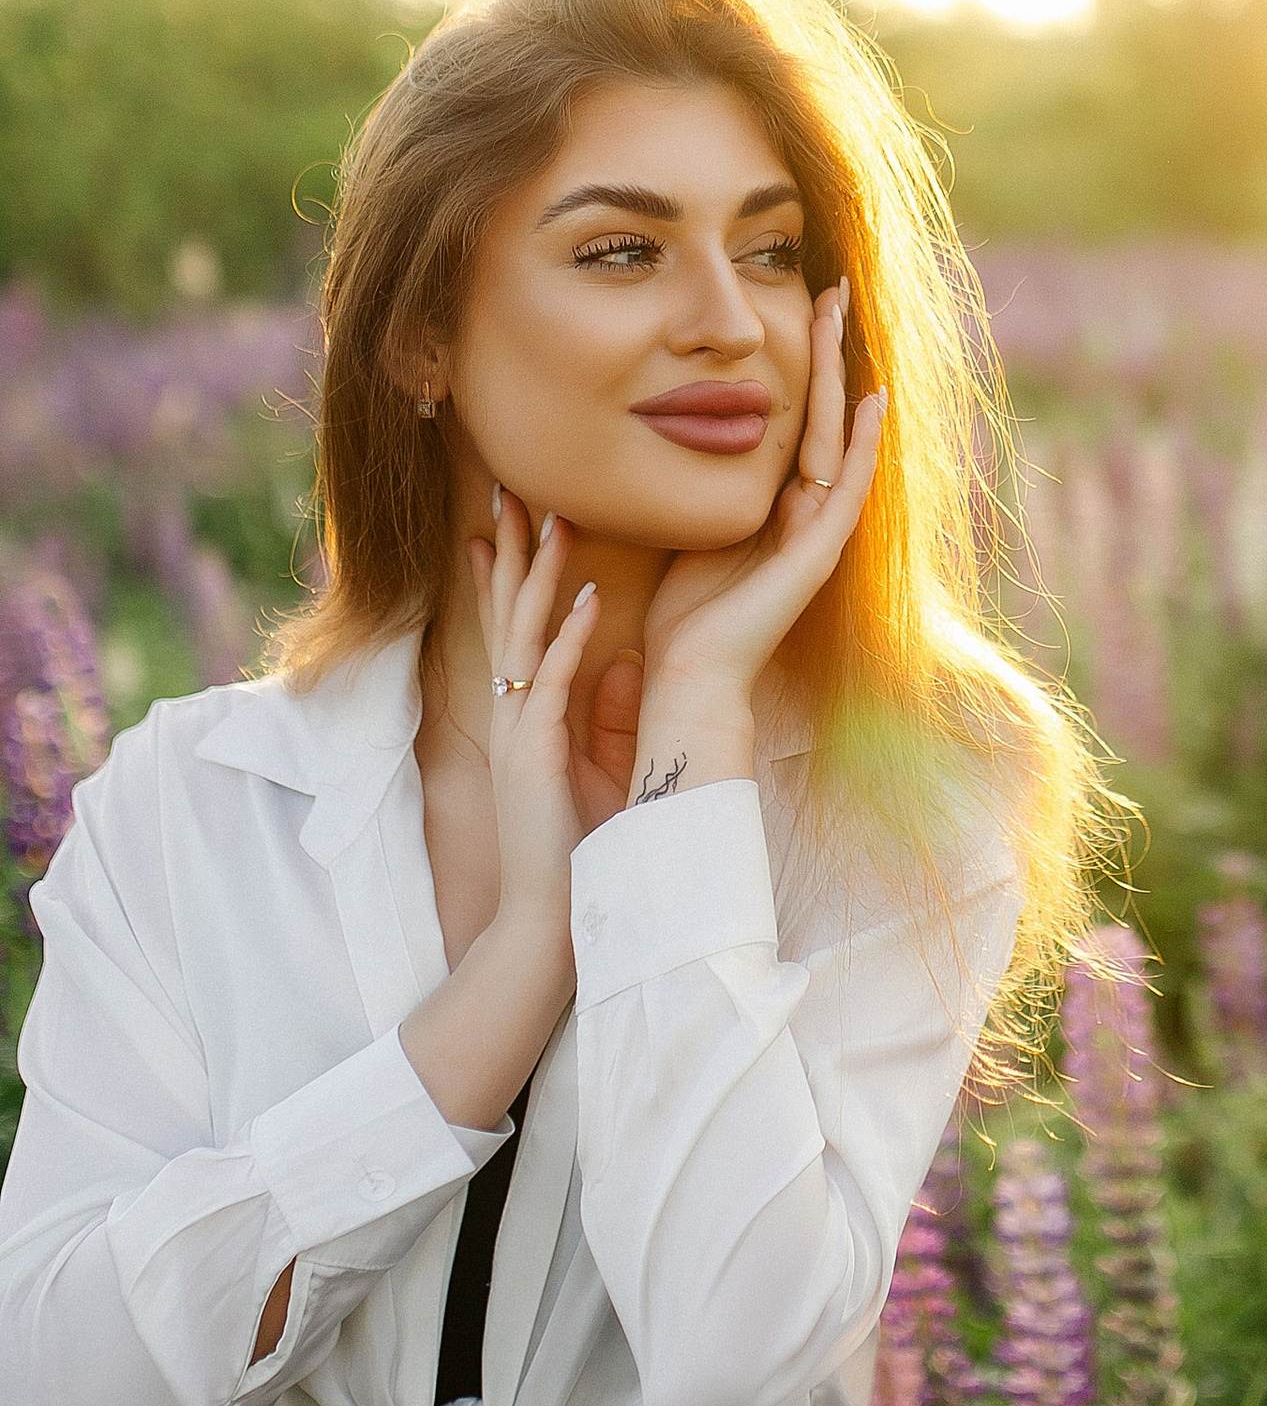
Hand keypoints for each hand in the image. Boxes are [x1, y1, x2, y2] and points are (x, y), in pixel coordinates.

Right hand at [470, 489, 610, 890]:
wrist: (551, 916)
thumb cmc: (575, 849)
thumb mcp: (593, 768)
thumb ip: (604, 714)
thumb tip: (626, 660)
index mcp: (524, 715)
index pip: (511, 628)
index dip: (505, 573)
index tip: (501, 522)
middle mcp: (513, 713)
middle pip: (507, 614)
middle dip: (508, 551)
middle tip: (509, 489)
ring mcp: (519, 730)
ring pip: (526, 634)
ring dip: (541, 576)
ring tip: (556, 520)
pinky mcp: (537, 752)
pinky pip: (554, 682)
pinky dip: (571, 638)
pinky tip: (590, 598)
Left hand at [625, 281, 885, 798]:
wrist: (688, 678)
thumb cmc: (678, 614)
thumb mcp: (681, 523)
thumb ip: (689, 481)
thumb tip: (662, 423)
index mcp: (776, 503)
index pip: (797, 415)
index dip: (801, 359)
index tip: (798, 301)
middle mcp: (806, 510)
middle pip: (824, 411)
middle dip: (828, 347)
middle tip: (836, 285)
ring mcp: (818, 532)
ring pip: (838, 434)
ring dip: (844, 373)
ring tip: (844, 315)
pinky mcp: (818, 555)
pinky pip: (847, 488)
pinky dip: (861, 444)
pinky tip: (869, 400)